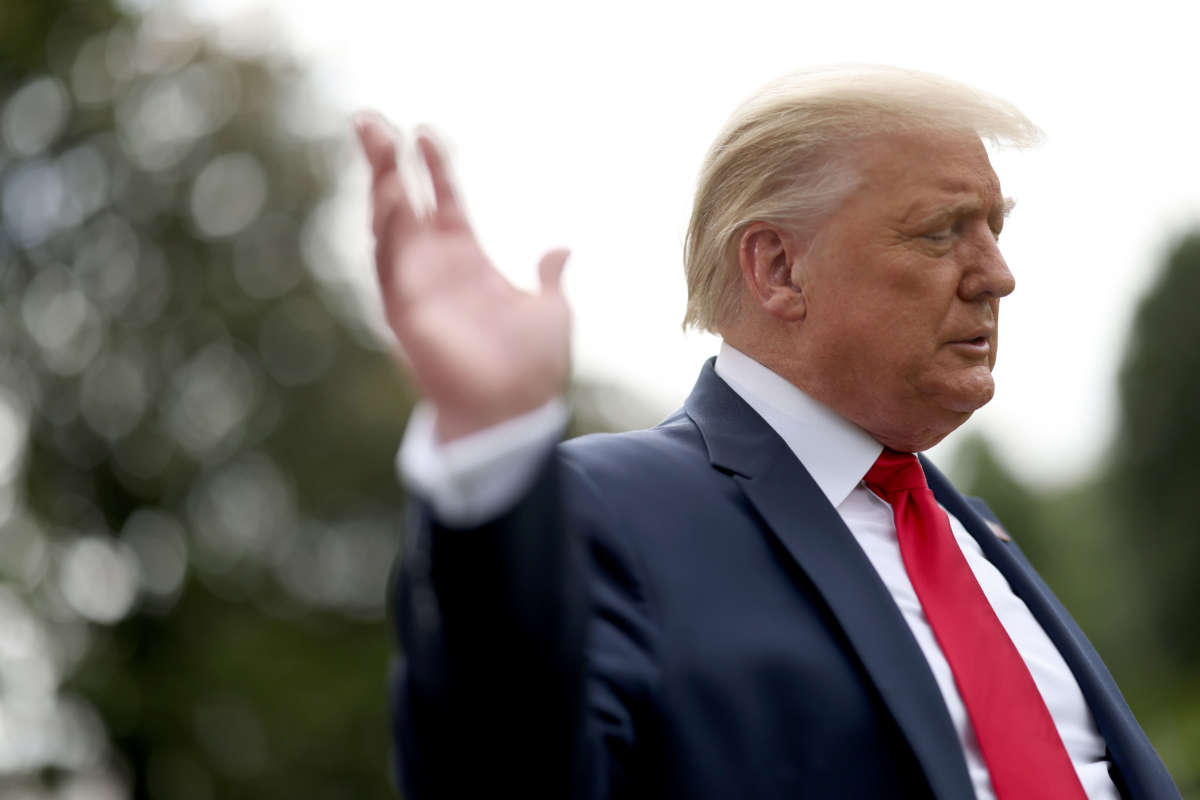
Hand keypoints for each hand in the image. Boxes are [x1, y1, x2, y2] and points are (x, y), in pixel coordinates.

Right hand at [356, 115, 570, 442]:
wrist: (515, 413)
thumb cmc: (532, 369)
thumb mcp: (550, 310)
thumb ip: (548, 277)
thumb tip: (561, 250)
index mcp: (467, 264)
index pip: (443, 203)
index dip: (435, 167)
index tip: (426, 132)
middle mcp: (435, 270)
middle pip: (403, 205)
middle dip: (386, 163)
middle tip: (370, 121)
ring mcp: (417, 289)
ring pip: (388, 228)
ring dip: (382, 187)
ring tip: (381, 145)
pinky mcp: (406, 311)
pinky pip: (389, 264)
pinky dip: (388, 229)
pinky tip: (393, 194)